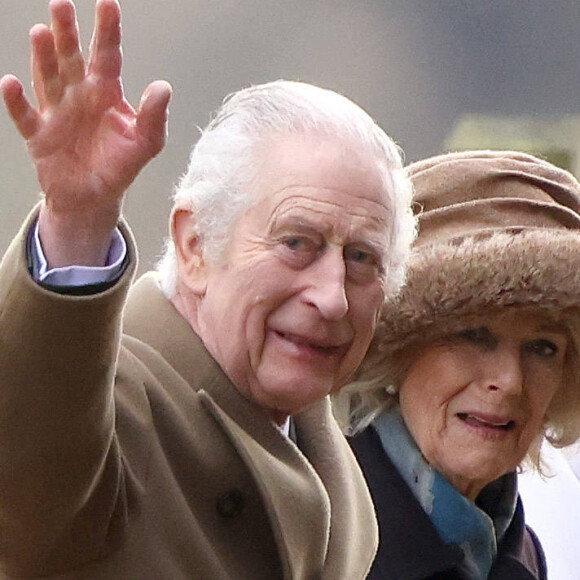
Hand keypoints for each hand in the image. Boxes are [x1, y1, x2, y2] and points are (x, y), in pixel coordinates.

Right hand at [0, 0, 171, 266]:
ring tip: (41, 32)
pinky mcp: (39, 135)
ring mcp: (56, 112)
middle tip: (62, 5)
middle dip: (68, 33)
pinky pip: (26, 116)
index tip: (108, 4)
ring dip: (43, 58)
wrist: (94, 197)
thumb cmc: (120, 166)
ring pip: (48, 79)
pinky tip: (10, 83)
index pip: (108, 56)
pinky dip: (17, 101)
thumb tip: (163, 87)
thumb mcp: (146, 143)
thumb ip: (154, 117)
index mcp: (106, 93)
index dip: (108, 31)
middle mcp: (78, 95)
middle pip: (72, 58)